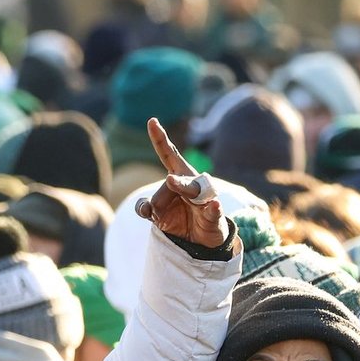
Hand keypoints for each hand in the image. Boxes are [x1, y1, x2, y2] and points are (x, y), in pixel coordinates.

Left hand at [133, 118, 228, 249]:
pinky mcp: (214, 213)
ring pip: (191, 188)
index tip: (152, 121)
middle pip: (175, 177)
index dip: (160, 139)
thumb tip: (145, 209)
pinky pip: (213, 209)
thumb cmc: (178, 218)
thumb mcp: (157, 214)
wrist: (199, 239)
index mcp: (177, 176)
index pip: (167, 155)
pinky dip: (213, 208)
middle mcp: (192, 181)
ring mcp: (205, 197)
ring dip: (182, 186)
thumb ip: (145, 208)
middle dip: (171, 178)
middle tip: (168, 179)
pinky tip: (213, 205)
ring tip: (172, 181)